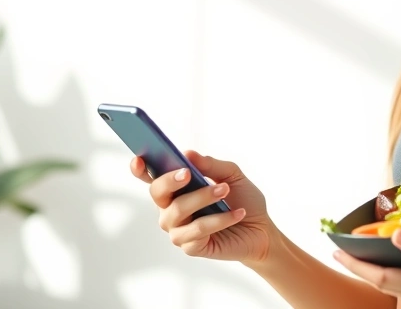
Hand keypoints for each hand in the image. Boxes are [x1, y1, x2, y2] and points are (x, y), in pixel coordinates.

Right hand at [130, 151, 277, 263]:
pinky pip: (198, 230)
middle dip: (170, 180)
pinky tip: (237, 213)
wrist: (261, 229)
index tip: (139, 159)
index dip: (140, 169)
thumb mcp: (231, 175)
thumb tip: (187, 154)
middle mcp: (171, 209)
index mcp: (177, 189)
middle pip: (157, 193)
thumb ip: (210, 165)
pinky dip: (220, 219)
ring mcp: (178, 229)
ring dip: (202, 197)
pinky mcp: (190, 246)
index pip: (151, 178)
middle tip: (187, 173)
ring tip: (225, 190)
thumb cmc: (243, 199)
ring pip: (178, 210)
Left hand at [333, 228, 400, 308]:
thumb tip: (397, 237)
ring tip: (364, 257)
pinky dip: (396, 280)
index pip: (382, 277)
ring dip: (377, 275)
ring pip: (396, 291)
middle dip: (361, 270)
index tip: (337, 251)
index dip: (357, 265)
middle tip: (342, 253)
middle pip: (384, 285)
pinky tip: (399, 267)